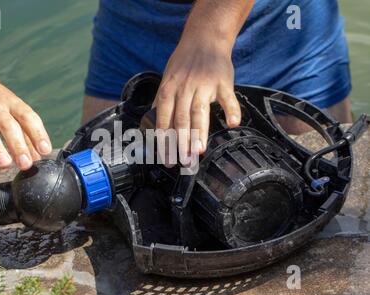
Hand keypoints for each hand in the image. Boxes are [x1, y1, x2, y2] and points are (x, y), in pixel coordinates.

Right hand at [0, 75, 51, 174]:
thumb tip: (38, 157)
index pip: (28, 117)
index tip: (45, 150)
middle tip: (26, 164)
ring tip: (4, 165)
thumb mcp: (14, 111)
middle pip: (8, 126)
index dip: (38, 134)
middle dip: (18, 146)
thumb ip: (26, 135)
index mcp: (13, 104)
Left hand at [154, 36, 241, 165]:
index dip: (164, 141)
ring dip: (199, 132)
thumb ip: (162, 102)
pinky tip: (232, 124)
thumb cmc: (184, 63)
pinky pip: (227, 97)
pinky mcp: (222, 82)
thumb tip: (154, 124)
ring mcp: (204, 85)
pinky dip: (231, 110)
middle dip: (181, 143)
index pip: (164, 120)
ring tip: (198, 151)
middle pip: (181, 119)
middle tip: (183, 162)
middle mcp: (184, 89)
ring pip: (200, 111)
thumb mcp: (167, 79)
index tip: (166, 159)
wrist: (204, 39)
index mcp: (168, 90)